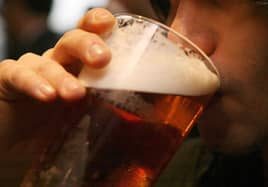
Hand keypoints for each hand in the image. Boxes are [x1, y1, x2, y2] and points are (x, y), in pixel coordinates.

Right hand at [0, 8, 115, 150]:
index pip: (89, 39)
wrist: (15, 145)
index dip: (98, 26)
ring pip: (47, 60)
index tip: (110, 24)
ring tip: (75, 93)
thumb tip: (141, 119)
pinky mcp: (7, 80)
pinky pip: (18, 75)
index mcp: (78, 69)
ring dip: (62, 76)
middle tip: (102, 59)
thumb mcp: (85, 122)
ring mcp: (32, 70)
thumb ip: (106, 114)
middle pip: (71, 42)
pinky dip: (33, 83)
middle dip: (87, 45)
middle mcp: (57, 64)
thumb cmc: (52, 130)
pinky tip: (46, 95)